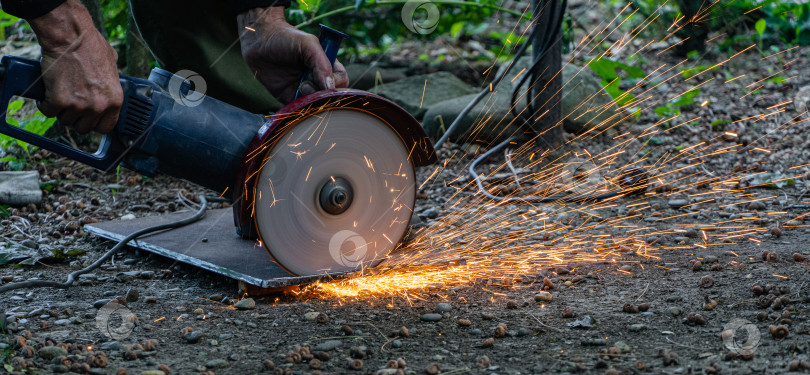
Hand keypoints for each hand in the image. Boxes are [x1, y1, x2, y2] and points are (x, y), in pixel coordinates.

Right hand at [28, 0, 121, 133]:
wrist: (71, 37)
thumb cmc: (90, 46)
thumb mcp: (112, 66)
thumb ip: (111, 83)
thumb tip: (109, 86)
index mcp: (115, 100)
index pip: (106, 127)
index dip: (95, 123)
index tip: (88, 118)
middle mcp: (99, 106)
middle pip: (84, 127)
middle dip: (76, 118)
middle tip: (71, 104)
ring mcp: (79, 105)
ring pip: (65, 121)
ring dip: (61, 111)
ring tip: (60, 95)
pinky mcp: (58, 101)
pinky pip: (48, 112)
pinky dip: (44, 104)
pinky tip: (47, 95)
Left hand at [237, 7, 348, 103]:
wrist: (257, 41)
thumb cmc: (285, 37)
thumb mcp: (308, 44)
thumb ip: (322, 63)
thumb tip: (330, 87)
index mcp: (326, 65)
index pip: (341, 81)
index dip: (335, 83)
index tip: (321, 78)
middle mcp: (316, 79)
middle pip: (330, 96)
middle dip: (321, 92)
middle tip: (307, 82)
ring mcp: (303, 90)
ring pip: (316, 105)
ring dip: (310, 100)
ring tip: (300, 87)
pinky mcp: (289, 98)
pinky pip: (299, 110)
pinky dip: (299, 108)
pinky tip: (293, 96)